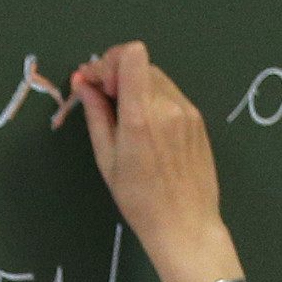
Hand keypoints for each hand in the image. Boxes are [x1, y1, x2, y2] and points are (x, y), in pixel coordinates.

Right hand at [68, 43, 238, 281]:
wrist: (186, 226)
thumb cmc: (140, 202)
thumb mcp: (108, 160)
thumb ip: (96, 115)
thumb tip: (83, 84)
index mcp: (141, 115)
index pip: (131, 55)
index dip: (109, 61)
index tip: (98, 84)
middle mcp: (168, 106)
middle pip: (141, 64)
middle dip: (119, 74)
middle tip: (105, 99)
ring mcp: (187, 111)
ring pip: (157, 77)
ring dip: (137, 87)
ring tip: (126, 117)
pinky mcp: (198, 120)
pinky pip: (172, 95)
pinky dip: (154, 100)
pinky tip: (148, 128)